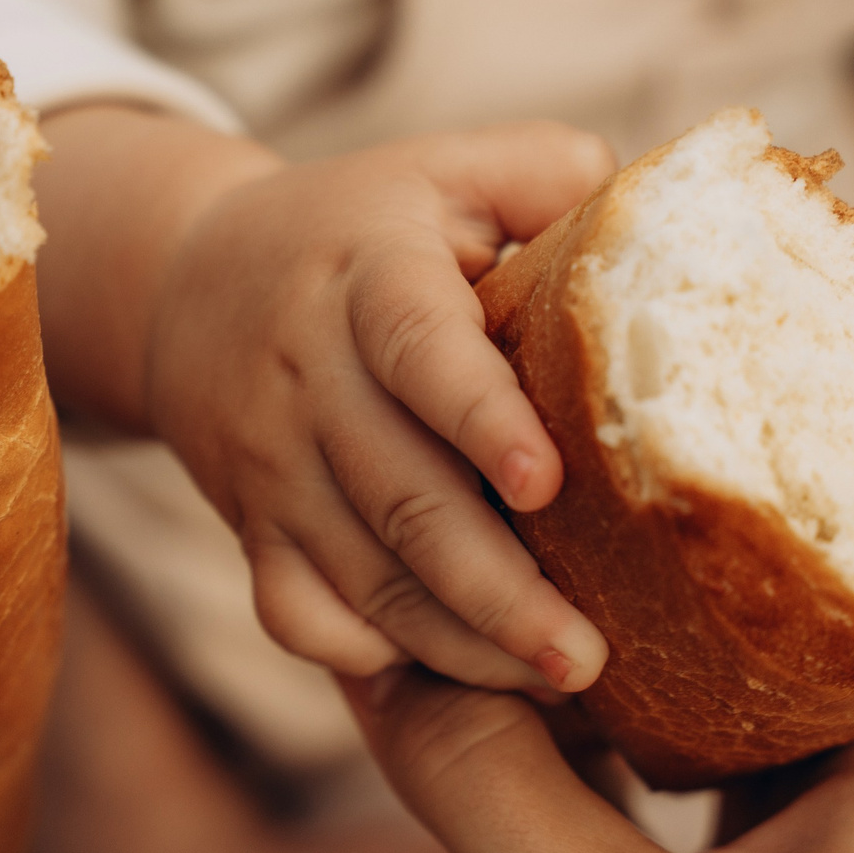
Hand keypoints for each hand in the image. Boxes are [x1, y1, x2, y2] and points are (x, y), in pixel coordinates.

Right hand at [146, 123, 615, 692]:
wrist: (189, 281)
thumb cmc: (366, 230)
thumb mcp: (449, 171)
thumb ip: (555, 174)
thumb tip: (664, 223)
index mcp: (370, 278)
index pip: (420, 349)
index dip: (479, 416)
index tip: (546, 482)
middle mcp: (311, 378)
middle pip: (401, 498)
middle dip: (498, 590)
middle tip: (590, 655)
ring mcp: (274, 465)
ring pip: (363, 576)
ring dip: (460, 644)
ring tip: (558, 681)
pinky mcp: (253, 528)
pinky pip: (299, 615)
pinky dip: (371, 657)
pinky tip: (456, 678)